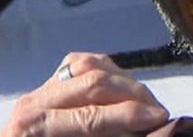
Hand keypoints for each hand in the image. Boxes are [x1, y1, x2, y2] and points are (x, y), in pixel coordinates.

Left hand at [0, 53, 169, 136]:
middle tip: (160, 112)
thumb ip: (110, 136)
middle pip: (93, 82)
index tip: (160, 119)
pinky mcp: (49, 83)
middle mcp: (32, 102)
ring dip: (124, 81)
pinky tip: (123, 87)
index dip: (129, 116)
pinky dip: (108, 71)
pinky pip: (82, 63)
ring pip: (89, 65)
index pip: (91, 116)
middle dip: (133, 95)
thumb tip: (149, 129)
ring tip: (145, 101)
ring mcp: (39, 89)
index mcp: (33, 127)